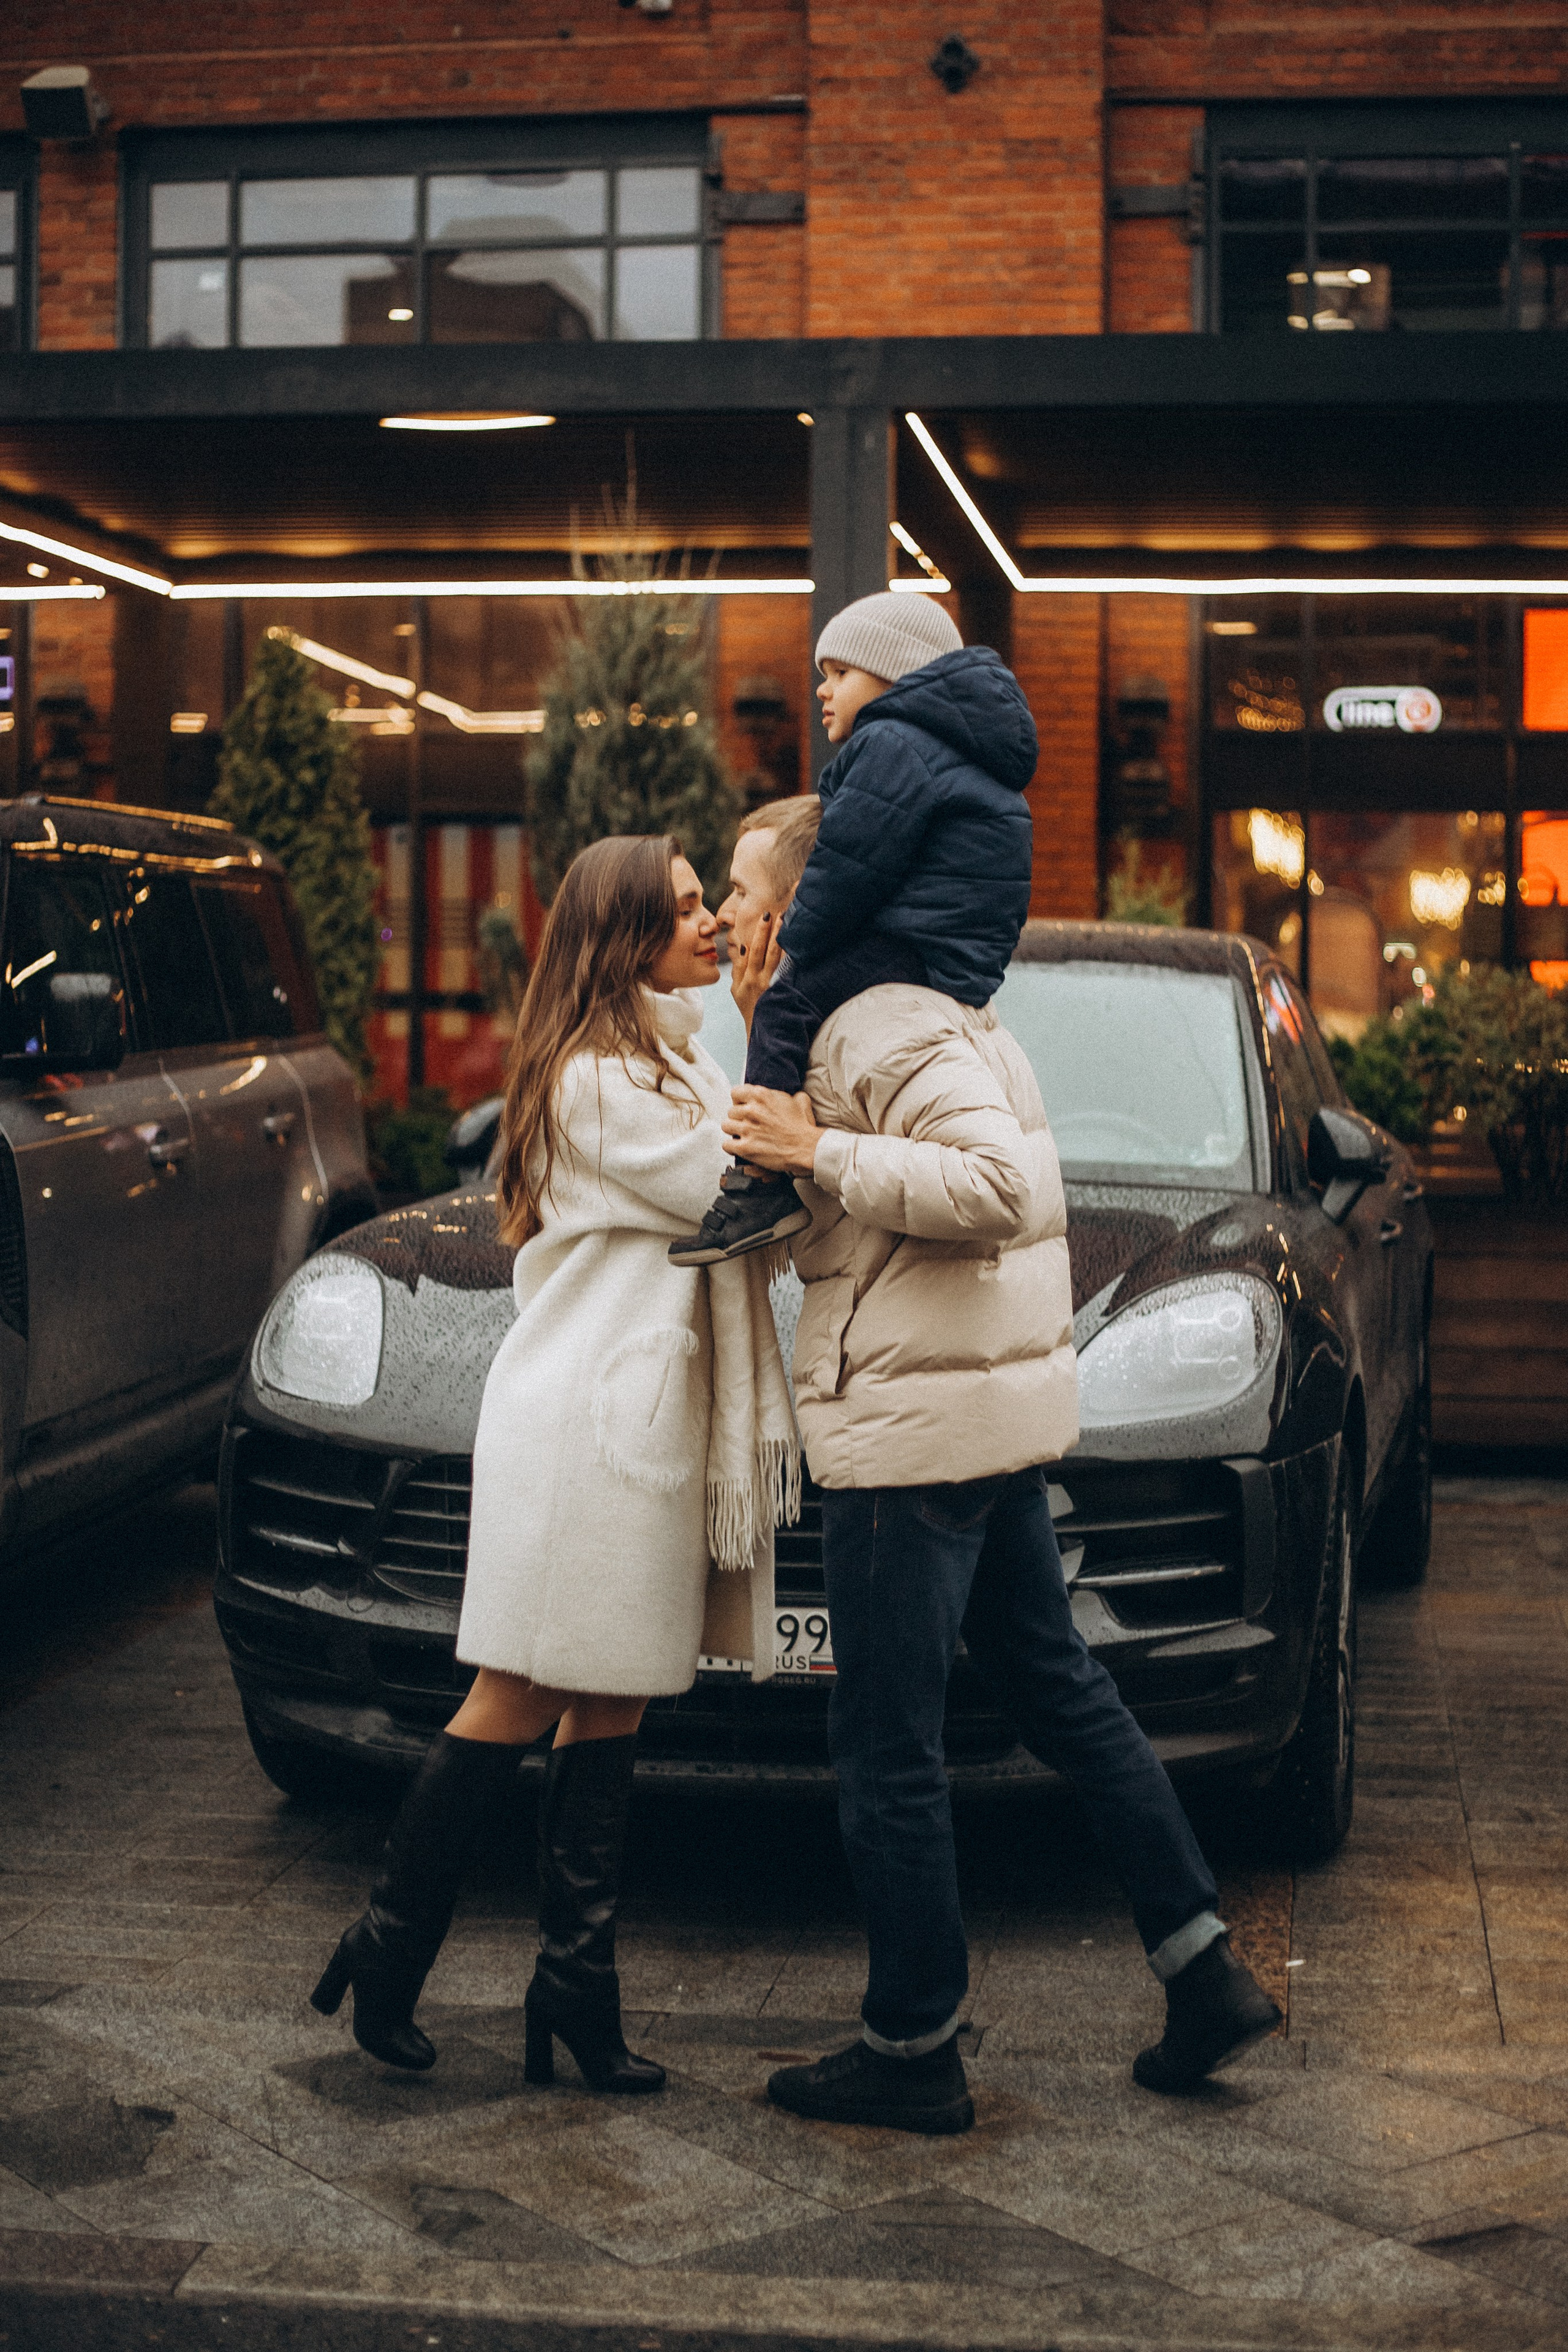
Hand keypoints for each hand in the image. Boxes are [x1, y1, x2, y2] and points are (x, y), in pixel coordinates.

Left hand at [723, 1085, 819, 1176]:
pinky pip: (726, 1145)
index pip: (735, 1093)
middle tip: (748, 1124)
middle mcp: (751, 1110)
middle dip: (738, 1118)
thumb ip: (785, 1094)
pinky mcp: (745, 1148)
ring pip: (726, 1126)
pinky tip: (740, 1147)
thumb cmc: (804, 1125)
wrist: (807, 1148)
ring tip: (743, 1135)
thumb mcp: (800, 1100)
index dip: (739, 1101)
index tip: (744, 1107)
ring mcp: (747, 1129)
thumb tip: (781, 1095)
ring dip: (734, 1131)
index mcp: (761, 1096)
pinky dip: (732, 1147)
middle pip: (731, 1111)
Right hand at [729, 910, 785, 1037]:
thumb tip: (741, 947)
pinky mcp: (783, 991)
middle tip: (777, 913)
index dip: (757, 933)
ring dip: (781, 939)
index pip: (752, 950)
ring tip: (787, 923)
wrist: (762, 1029)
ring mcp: (772, 986)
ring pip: (777, 958)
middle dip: (770, 931)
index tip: (764, 917)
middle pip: (765, 951)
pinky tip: (798, 944)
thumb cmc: (748, 1007)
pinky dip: (792, 956)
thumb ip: (738, 969)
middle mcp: (759, 980)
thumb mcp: (736, 989)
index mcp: (747, 978)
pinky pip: (788, 970)